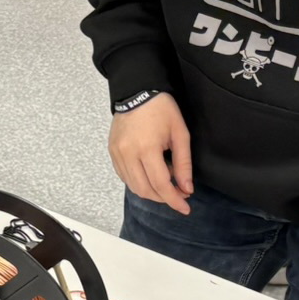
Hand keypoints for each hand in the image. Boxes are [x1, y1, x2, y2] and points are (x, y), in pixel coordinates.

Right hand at [107, 93, 191, 213]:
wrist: (136, 91)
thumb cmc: (161, 109)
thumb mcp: (180, 133)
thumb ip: (183, 163)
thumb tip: (186, 188)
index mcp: (147, 148)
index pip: (160, 184)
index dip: (174, 199)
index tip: (185, 208)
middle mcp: (128, 154)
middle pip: (145, 189)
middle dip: (163, 198)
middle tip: (179, 193)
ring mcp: (117, 154)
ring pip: (133, 186)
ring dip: (151, 192)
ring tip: (166, 182)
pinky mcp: (112, 152)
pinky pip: (124, 176)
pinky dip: (138, 182)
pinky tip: (150, 175)